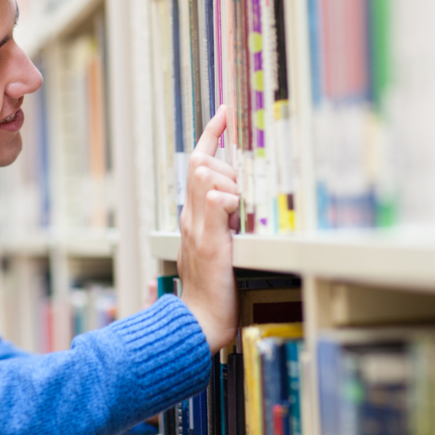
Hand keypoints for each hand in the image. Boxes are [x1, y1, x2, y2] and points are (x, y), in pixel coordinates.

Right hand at [177, 106, 239, 352]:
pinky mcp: (209, 244)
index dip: (210, 136)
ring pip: (208, 178)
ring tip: (241, 217)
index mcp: (193, 216)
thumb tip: (235, 195)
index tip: (223, 112)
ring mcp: (198, 229)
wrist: (199, 322)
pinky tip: (233, 208)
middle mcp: (191, 217)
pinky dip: (225, 198)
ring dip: (232, 186)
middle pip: (205, 166)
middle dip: (229, 167)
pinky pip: (214, 204)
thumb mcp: (220, 245)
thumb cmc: (214, 290)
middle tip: (243, 198)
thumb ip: (223, 218)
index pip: (198, 164)